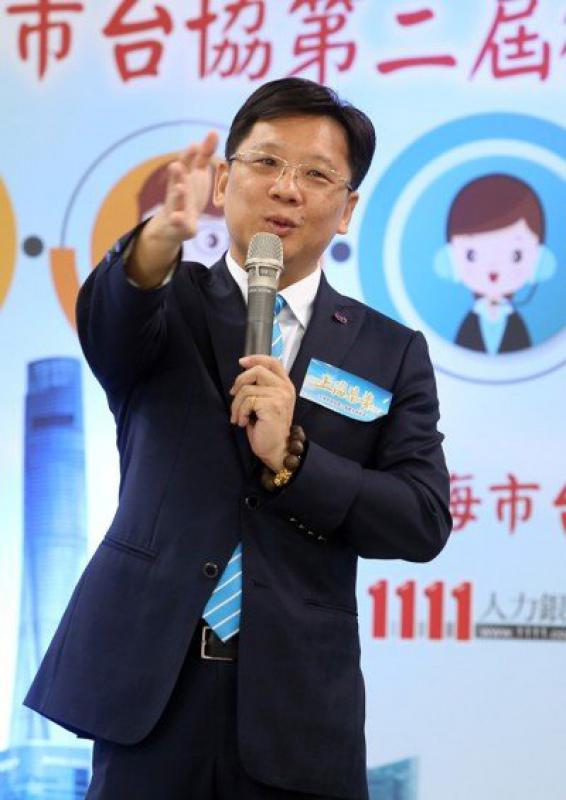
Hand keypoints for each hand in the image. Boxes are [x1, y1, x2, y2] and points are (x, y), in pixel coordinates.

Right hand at [150, 130, 219, 245]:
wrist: (173, 225)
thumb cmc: (189, 195)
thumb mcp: (197, 174)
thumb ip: (204, 154)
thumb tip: (213, 131)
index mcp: (184, 177)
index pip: (186, 164)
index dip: (189, 155)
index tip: (194, 145)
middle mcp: (178, 190)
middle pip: (177, 180)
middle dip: (178, 173)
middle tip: (178, 165)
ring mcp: (177, 207)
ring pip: (176, 200)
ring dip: (177, 194)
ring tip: (181, 188)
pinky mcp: (181, 224)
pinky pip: (179, 223)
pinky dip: (177, 220)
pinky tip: (177, 218)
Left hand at [230, 355, 295, 471]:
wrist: (276, 449)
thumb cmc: (268, 428)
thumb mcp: (266, 402)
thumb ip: (262, 387)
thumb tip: (244, 375)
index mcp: (285, 385)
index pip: (273, 362)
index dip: (256, 358)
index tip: (241, 362)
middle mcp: (285, 388)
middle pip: (257, 370)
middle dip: (239, 381)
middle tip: (233, 394)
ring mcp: (280, 396)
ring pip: (247, 389)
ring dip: (236, 405)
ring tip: (238, 417)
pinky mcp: (272, 405)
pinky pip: (247, 402)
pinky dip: (240, 413)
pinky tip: (243, 422)